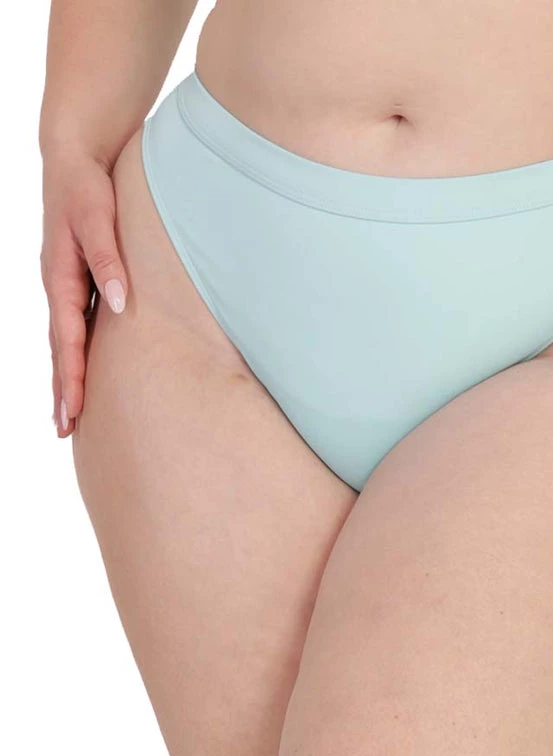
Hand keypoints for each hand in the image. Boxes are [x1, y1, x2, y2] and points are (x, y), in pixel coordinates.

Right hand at [41, 151, 127, 436]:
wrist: (76, 157)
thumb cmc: (87, 186)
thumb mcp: (98, 217)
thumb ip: (108, 260)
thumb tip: (121, 304)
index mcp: (60, 277)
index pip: (67, 339)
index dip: (71, 376)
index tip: (73, 410)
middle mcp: (60, 287)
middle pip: (62, 349)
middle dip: (62, 390)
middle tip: (64, 430)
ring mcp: (68, 286)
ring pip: (67, 342)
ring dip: (67, 378)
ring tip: (69, 415)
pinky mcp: (79, 282)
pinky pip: (77, 327)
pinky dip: (76, 355)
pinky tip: (83, 374)